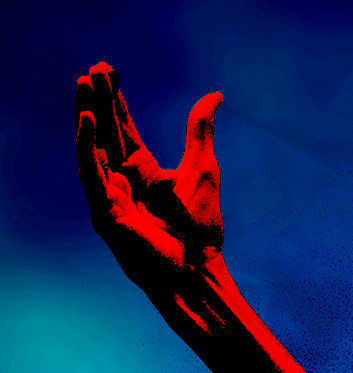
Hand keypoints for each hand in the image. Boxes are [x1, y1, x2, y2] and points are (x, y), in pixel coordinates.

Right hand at [75, 62, 224, 286]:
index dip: (116, 101)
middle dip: (98, 101)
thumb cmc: (199, 227)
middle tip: (92, 69)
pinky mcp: (104, 211)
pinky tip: (87, 121)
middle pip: (106, 133)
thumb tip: (215, 95)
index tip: (108, 71)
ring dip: (87, 116)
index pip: (124, 129)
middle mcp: (123, 180)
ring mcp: (110, 195)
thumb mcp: (201, 168)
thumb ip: (200, 131)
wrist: (196, 269)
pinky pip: (91, 173)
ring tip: (83, 85)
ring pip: (93, 148)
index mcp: (144, 172)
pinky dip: (87, 147)